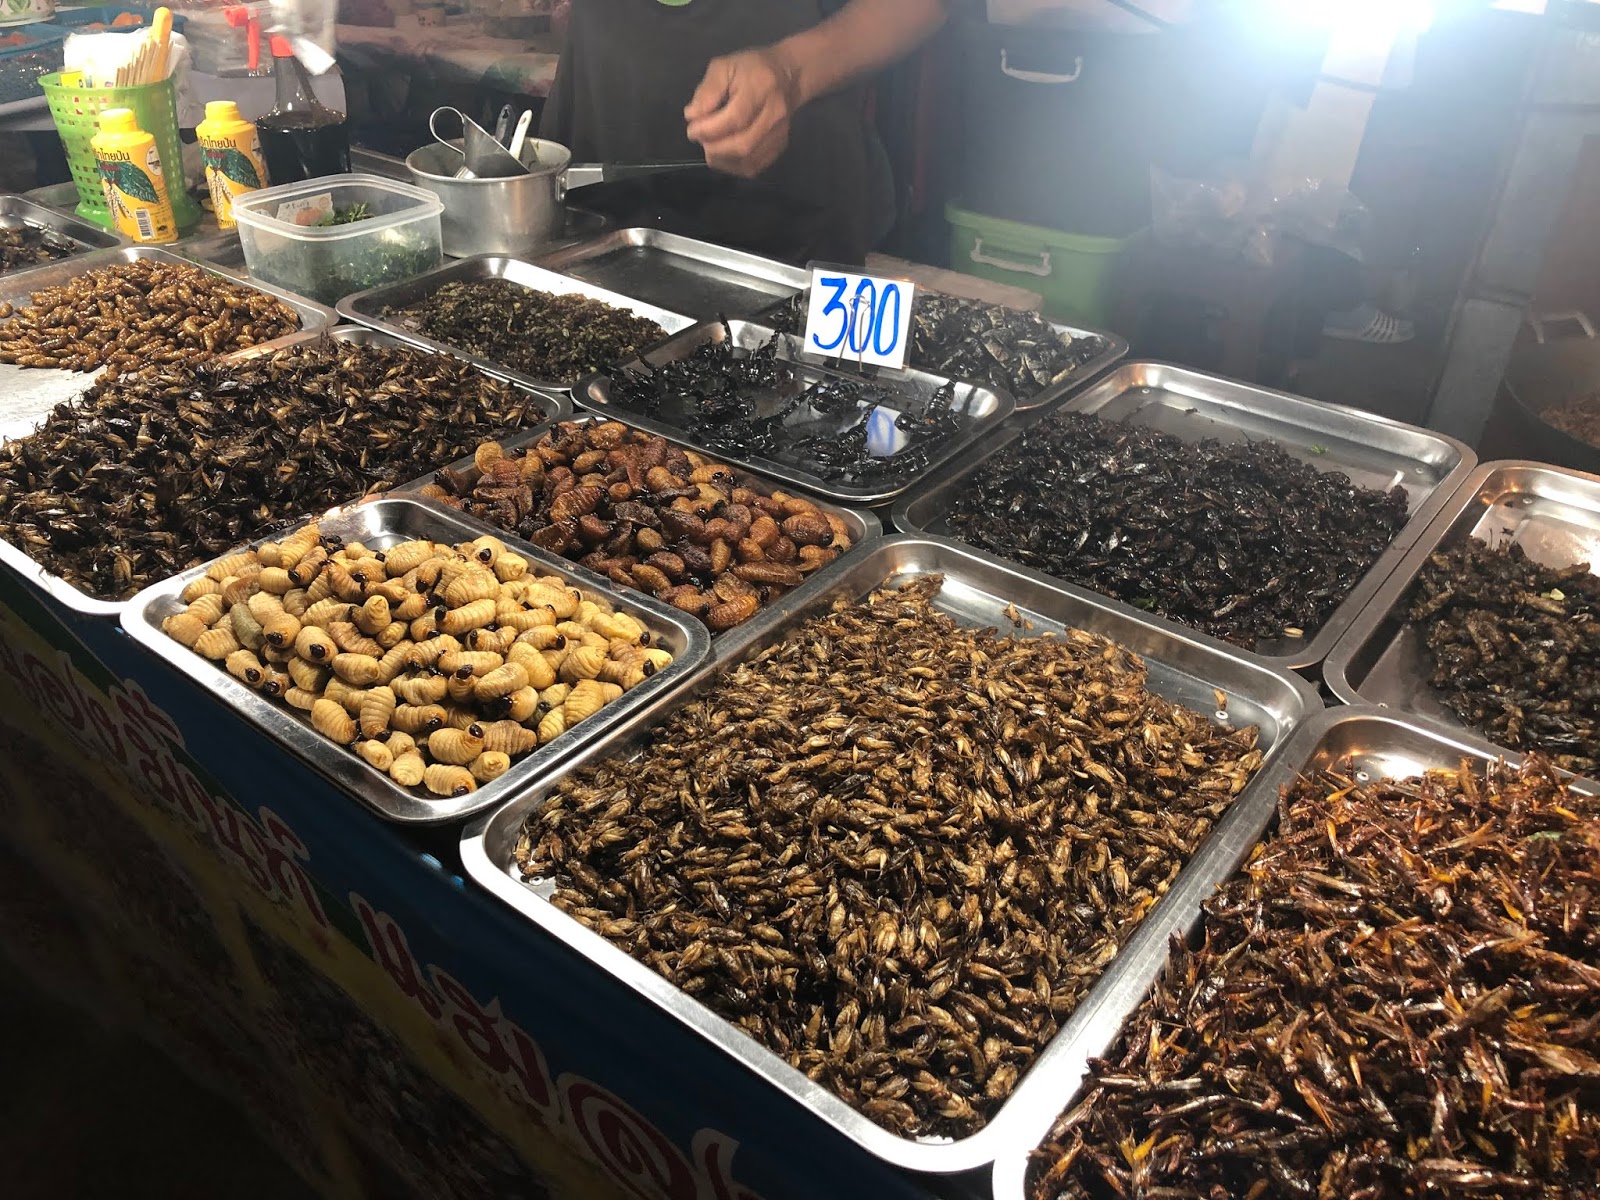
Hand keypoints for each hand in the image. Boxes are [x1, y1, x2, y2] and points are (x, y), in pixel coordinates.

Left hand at [684, 47, 802, 178]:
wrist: (787, 77)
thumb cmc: (750, 69)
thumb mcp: (724, 66)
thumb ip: (707, 90)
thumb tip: (692, 115)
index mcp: (760, 87)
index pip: (735, 118)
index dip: (709, 129)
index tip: (692, 129)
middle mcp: (775, 113)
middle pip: (743, 144)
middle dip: (714, 147)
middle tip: (700, 139)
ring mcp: (779, 133)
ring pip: (748, 161)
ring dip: (721, 159)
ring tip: (710, 147)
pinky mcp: (779, 147)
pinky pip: (754, 167)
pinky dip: (733, 166)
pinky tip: (723, 155)